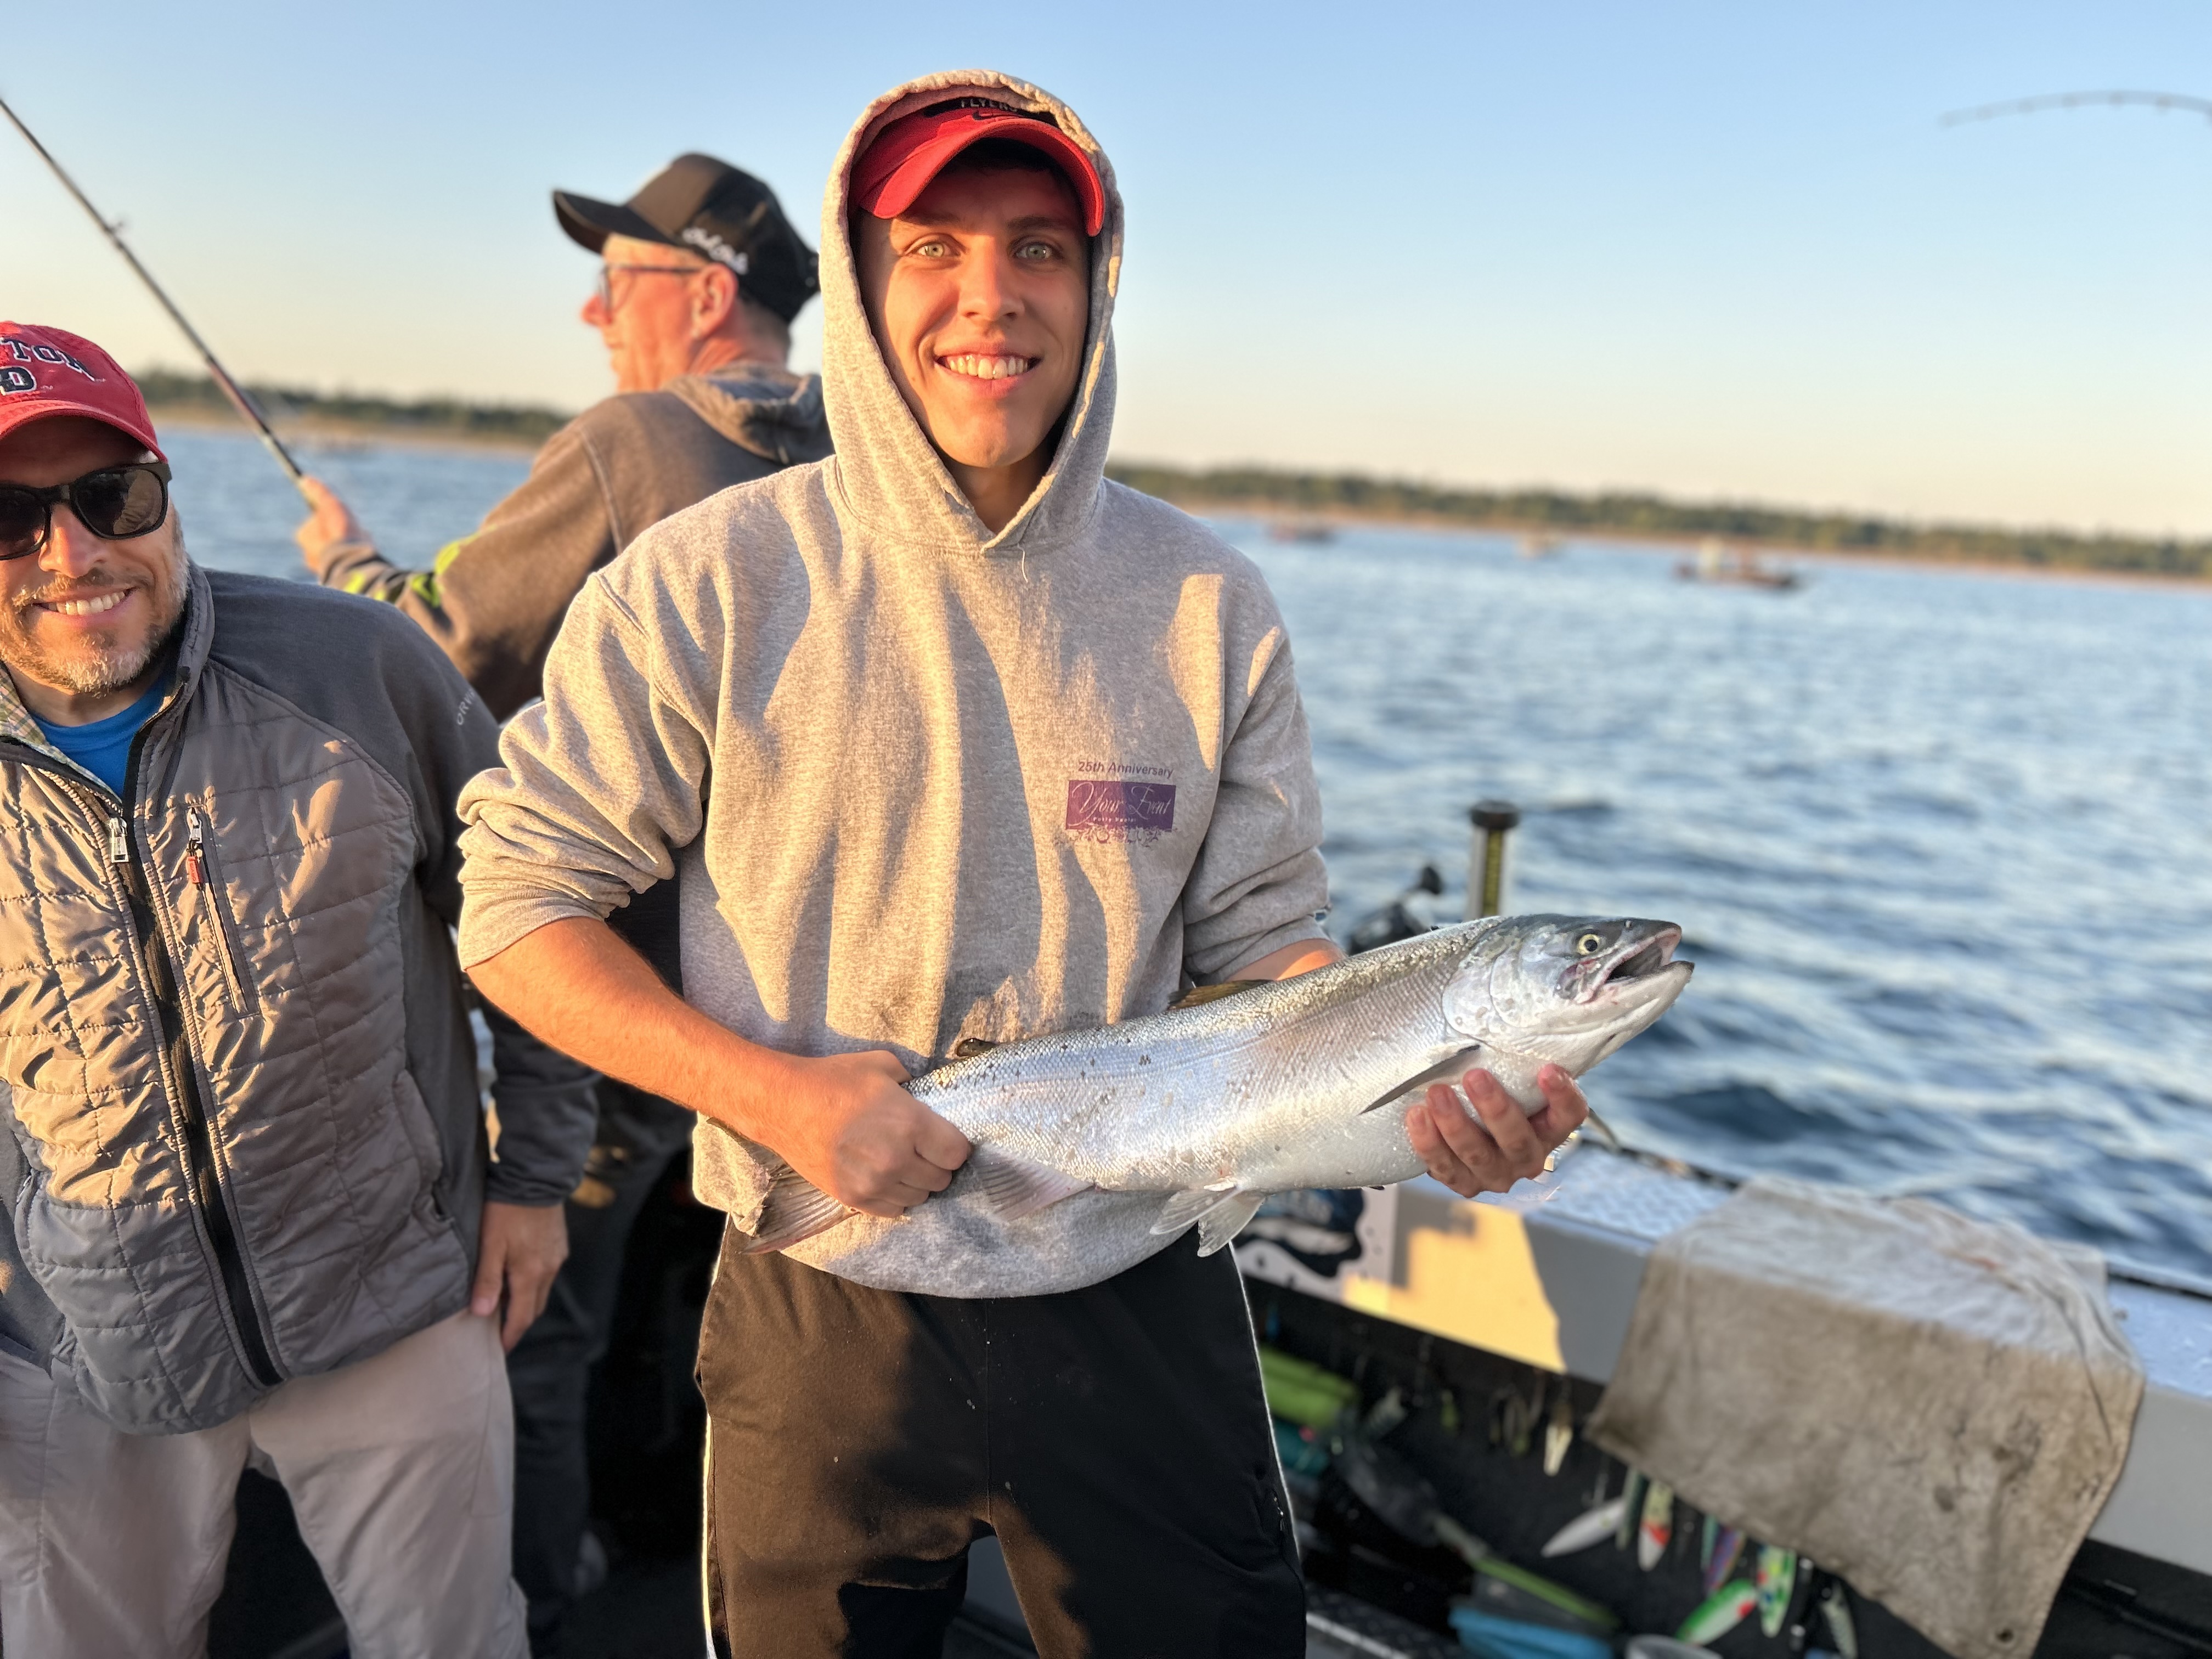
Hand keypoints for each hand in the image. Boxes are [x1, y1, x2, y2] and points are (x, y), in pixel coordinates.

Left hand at [293, 476, 367, 569]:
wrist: (352, 561)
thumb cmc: (339, 532)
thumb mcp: (330, 505)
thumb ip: (319, 493)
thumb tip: (305, 480)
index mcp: (303, 536)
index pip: (316, 520)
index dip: (330, 516)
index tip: (341, 516)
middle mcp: (308, 553)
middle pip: (326, 537)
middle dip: (339, 532)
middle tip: (353, 529)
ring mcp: (321, 566)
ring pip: (336, 550)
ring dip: (348, 543)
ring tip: (360, 541)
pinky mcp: (335, 575)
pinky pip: (344, 562)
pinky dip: (353, 556)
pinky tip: (362, 552)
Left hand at [471, 1199, 568, 1350]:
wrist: (536, 1176)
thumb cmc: (507, 1210)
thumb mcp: (490, 1244)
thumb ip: (487, 1280)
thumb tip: (482, 1313)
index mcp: (531, 1274)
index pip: (522, 1317)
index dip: (510, 1336)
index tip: (498, 1349)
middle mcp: (549, 1269)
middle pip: (535, 1307)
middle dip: (519, 1322)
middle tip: (499, 1330)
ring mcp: (557, 1256)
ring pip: (542, 1290)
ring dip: (526, 1301)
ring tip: (506, 1304)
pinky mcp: (559, 1243)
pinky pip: (547, 1273)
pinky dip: (533, 1283)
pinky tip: (519, 1275)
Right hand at [768, 1050, 970, 1218]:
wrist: (784, 1105)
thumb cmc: (833, 1080)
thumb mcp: (883, 1066)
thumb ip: (913, 1082)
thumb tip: (926, 1097)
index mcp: (909, 1124)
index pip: (957, 1154)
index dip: (955, 1146)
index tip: (945, 1139)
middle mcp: (895, 1160)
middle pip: (941, 1179)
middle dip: (937, 1164)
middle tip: (922, 1150)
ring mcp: (873, 1184)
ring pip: (918, 1197)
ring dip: (916, 1182)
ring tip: (902, 1164)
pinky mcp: (853, 1199)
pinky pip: (892, 1210)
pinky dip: (895, 1197)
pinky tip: (885, 1178)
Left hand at [1405, 1063, 1587, 1197]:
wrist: (1468, 1130)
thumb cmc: (1496, 1091)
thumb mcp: (1511, 1076)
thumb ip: (1513, 1057)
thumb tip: (1497, 1012)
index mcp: (1549, 1129)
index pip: (1570, 1116)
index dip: (1562, 1096)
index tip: (1547, 1070)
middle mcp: (1527, 1157)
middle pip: (1518, 1140)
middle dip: (1495, 1109)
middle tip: (1474, 1076)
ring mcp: (1496, 1174)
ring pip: (1478, 1156)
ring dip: (1455, 1124)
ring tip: (1436, 1093)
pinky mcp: (1463, 1182)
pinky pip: (1445, 1169)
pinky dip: (1429, 1144)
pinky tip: (1417, 1116)